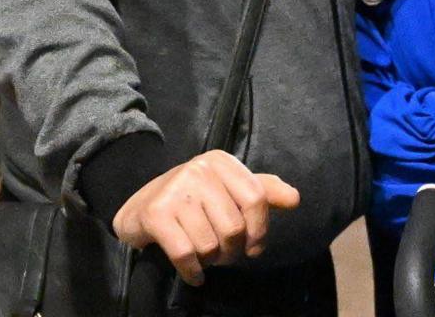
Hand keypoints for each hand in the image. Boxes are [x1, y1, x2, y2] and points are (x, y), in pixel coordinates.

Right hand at [110, 150, 301, 285]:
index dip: (260, 231)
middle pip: (234, 228)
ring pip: (211, 245)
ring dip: (209, 261)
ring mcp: (175, 190)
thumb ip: (263, 192)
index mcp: (221, 162)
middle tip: (220, 252)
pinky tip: (193, 272)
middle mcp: (198, 170)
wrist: (139, 206)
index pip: (257, 199)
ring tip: (201, 253)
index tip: (253, 246)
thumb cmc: (193, 200)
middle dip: (231, 251)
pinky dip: (193, 272)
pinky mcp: (156, 214)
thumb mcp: (228, 190)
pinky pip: (187, 255)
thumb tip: (295, 198)